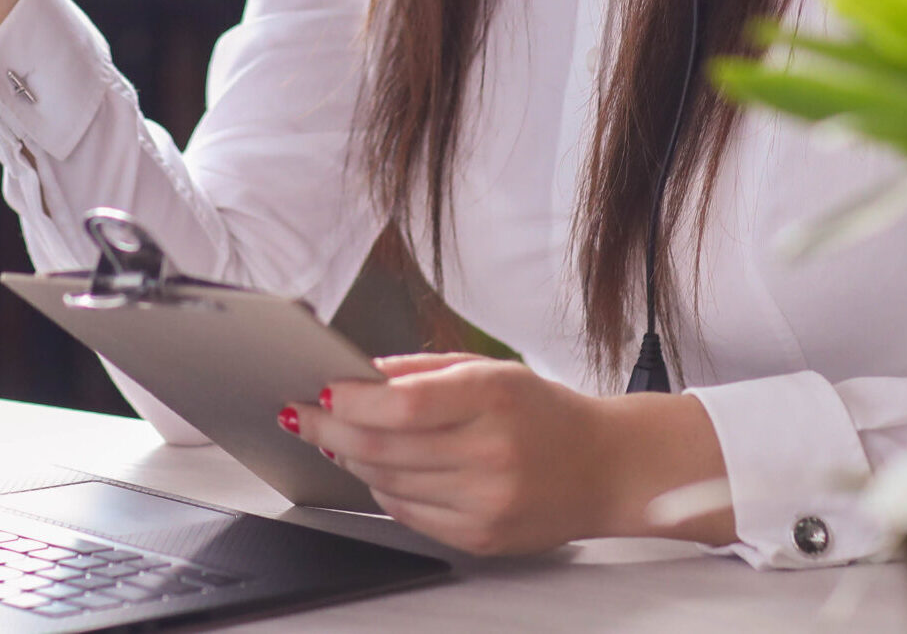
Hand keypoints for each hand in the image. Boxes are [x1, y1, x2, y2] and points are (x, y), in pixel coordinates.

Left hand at [287, 353, 733, 554]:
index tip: (320, 387)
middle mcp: (490, 453)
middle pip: (384, 446)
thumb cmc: (542, 410)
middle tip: (301, 413)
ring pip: (388, 482)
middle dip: (330, 428)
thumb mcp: (487, 368)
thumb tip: (358, 374)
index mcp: (492, 398)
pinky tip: (375, 469)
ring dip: (350, 458)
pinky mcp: (482, 537)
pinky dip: (381, 489)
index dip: (350, 398)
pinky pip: (409, 513)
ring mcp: (487, 501)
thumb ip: (420, 371)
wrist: (605, 467)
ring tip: (333, 436)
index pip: (402, 404)